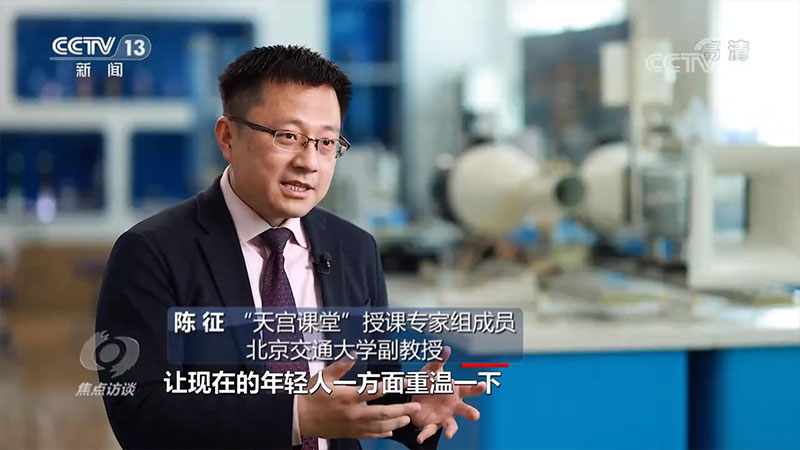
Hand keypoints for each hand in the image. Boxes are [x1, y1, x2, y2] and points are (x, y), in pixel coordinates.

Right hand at [298, 358, 421, 438]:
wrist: (299, 417)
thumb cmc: (311, 394)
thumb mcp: (324, 376)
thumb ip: (341, 365)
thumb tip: (354, 353)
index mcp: (349, 396)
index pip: (376, 390)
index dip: (393, 386)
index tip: (406, 382)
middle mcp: (354, 413)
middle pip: (384, 413)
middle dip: (402, 409)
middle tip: (416, 407)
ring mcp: (352, 425)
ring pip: (379, 426)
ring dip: (395, 422)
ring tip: (407, 418)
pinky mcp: (349, 433)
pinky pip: (369, 435)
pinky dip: (381, 433)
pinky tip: (389, 430)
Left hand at [409, 346, 485, 442]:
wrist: (411, 396)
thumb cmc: (427, 383)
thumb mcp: (430, 371)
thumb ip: (438, 362)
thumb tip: (446, 349)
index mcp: (455, 391)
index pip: (469, 389)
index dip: (477, 388)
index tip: (483, 385)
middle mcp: (453, 406)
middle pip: (466, 410)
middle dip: (471, 413)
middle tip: (476, 415)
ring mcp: (444, 416)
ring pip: (451, 425)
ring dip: (451, 430)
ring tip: (449, 434)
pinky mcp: (432, 424)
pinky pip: (429, 430)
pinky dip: (425, 435)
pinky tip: (420, 438)